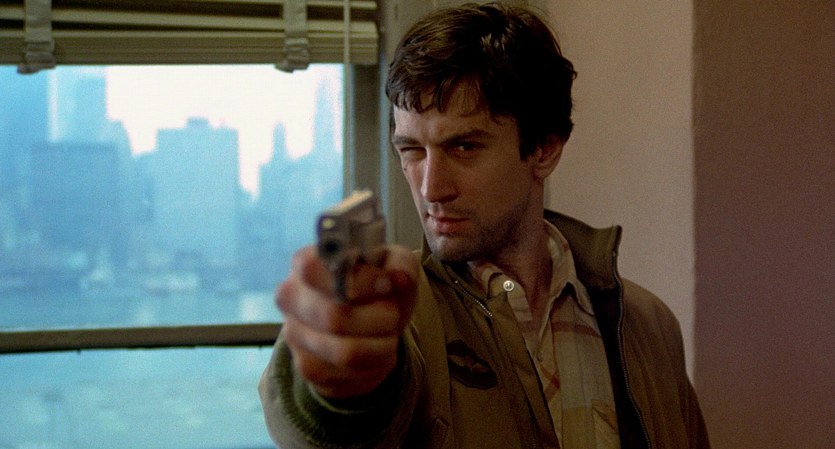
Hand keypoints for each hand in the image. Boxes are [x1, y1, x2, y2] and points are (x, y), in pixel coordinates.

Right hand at [276, 244, 417, 398]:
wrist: (367, 322)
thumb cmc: (376, 286)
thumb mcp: (394, 264)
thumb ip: (400, 264)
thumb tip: (400, 279)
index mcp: (304, 264)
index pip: (314, 270)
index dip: (357, 279)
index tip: (387, 284)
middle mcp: (290, 298)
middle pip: (333, 317)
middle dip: (378, 318)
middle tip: (393, 315)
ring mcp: (294, 336)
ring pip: (346, 352)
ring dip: (381, 344)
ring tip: (389, 334)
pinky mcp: (307, 367)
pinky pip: (349, 373)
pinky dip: (375, 363)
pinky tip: (377, 350)